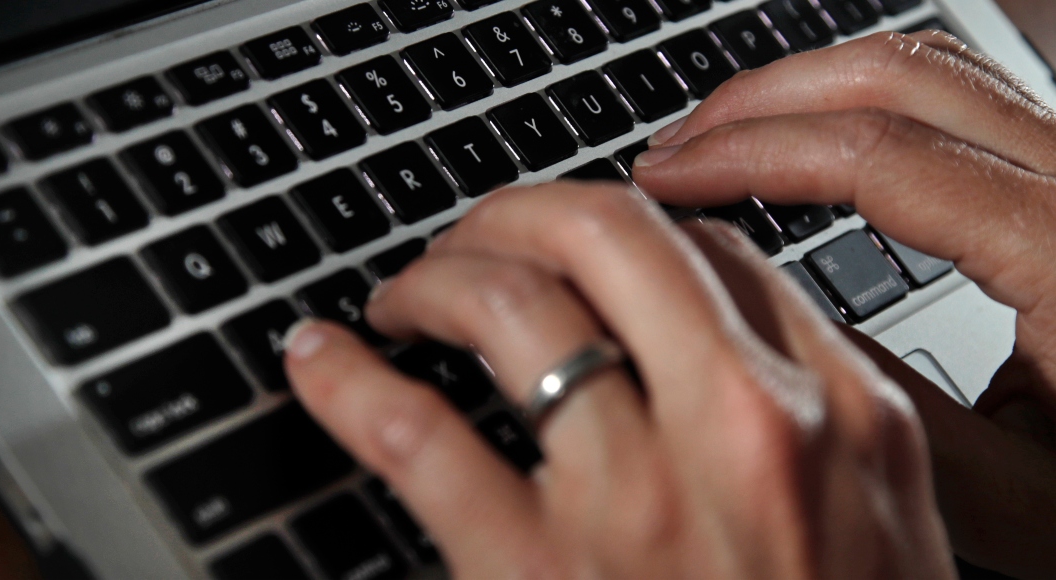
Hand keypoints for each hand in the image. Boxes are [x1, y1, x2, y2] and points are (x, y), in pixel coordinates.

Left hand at [285, 182, 952, 577]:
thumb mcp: (888, 533)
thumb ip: (825, 421)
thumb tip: (731, 333)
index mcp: (842, 416)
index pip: (714, 253)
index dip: (629, 223)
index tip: (582, 240)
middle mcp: (742, 429)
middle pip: (607, 234)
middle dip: (518, 212)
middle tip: (477, 238)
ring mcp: (635, 497)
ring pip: (508, 304)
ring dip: (435, 275)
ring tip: (407, 296)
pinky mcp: (536, 573)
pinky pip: (418, 437)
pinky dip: (350, 383)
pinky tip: (321, 359)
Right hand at [634, 30, 1055, 576]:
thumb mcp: (1020, 500)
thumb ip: (884, 412)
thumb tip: (760, 320)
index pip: (879, 156)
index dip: (750, 152)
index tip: (667, 172)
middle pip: (899, 74)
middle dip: (762, 99)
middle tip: (675, 144)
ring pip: (931, 68)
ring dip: (811, 89)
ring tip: (724, 136)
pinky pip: (960, 97)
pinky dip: (865, 103)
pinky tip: (813, 143)